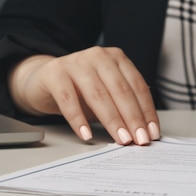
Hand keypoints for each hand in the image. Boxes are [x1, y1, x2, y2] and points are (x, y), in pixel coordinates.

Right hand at [7, 46, 159, 144]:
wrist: (43, 80)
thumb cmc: (79, 89)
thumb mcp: (105, 92)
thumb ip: (123, 104)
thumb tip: (143, 129)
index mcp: (116, 58)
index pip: (137, 86)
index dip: (146, 111)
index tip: (152, 132)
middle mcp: (98, 56)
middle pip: (121, 90)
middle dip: (133, 118)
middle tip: (140, 139)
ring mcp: (76, 62)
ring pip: (98, 95)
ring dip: (112, 120)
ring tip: (121, 139)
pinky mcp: (55, 72)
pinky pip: (69, 99)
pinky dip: (79, 119)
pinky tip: (86, 134)